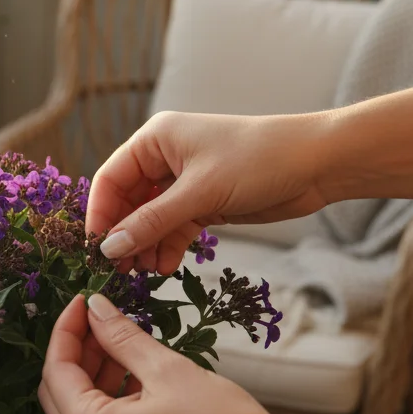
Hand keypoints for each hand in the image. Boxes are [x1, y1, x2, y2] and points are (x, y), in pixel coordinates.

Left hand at [38, 294, 305, 413]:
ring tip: (120, 343)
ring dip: (91, 378)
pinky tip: (134, 378)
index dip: (66, 330)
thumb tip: (95, 307)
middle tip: (99, 319)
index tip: (83, 300)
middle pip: (58, 397)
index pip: (56, 372)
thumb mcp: (168, 370)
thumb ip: (122, 337)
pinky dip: (108, 404)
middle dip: (75, 353)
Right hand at [89, 111, 331, 273]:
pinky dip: (168, 247)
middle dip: (123, 235)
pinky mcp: (204, 201)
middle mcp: (164, 158)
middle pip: (127, 202)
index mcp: (155, 140)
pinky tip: (166, 267)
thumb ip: (152, 222)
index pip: (110, 179)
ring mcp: (183, 181)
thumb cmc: (257, 160)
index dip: (99, 215)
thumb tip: (109, 248)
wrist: (318, 163)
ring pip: (149, 219)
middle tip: (117, 270)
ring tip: (144, 273)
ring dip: (145, 245)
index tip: (94, 250)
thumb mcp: (200, 192)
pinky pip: (173, 227)